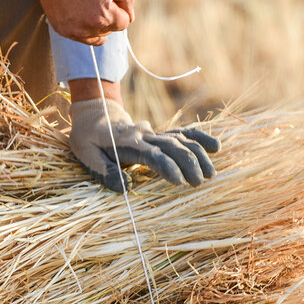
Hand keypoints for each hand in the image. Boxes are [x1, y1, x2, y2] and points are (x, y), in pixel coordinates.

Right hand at [0, 0, 134, 45]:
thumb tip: (131, 17)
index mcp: (103, 16)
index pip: (124, 22)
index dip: (120, 6)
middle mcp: (88, 29)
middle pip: (111, 30)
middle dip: (109, 15)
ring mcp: (74, 32)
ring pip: (98, 36)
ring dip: (98, 23)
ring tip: (86, 2)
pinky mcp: (62, 31)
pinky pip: (83, 36)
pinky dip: (85, 26)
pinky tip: (78, 9)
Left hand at [69, 98, 220, 192]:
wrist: (93, 116)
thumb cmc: (88, 140)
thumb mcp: (88, 156)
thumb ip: (106, 171)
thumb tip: (126, 188)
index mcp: (128, 143)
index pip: (153, 155)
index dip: (168, 167)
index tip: (180, 182)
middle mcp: (145, 136)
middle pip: (172, 147)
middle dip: (189, 163)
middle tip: (199, 182)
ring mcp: (154, 133)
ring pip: (181, 140)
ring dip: (198, 154)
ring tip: (211, 174)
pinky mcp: (159, 133)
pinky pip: (182, 133)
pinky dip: (199, 137)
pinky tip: (215, 146)